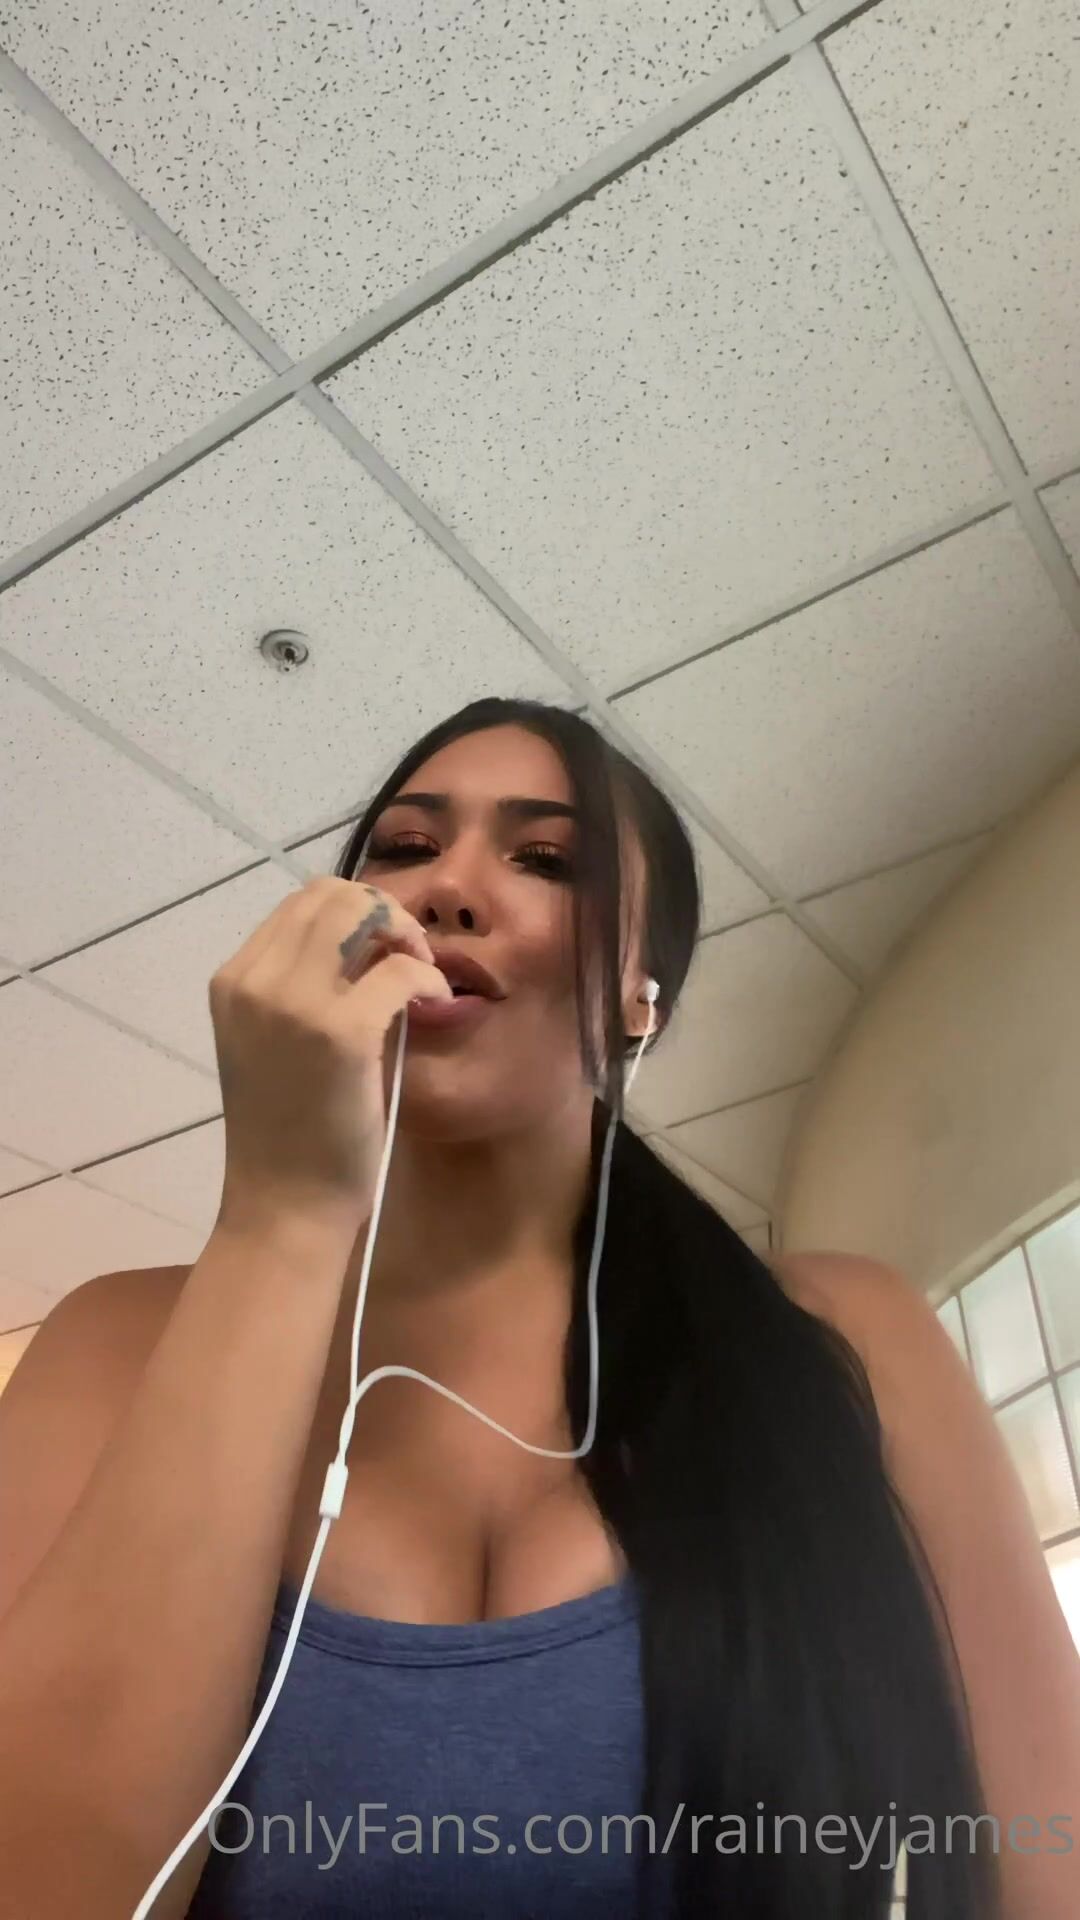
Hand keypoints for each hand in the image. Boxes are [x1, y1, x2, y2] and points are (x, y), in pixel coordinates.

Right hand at [208, 876, 452, 1235]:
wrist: (284, 1205)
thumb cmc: (288, 1133)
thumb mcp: (279, 1042)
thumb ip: (308, 987)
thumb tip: (371, 939)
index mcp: (233, 981)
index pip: (302, 902)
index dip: (355, 911)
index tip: (384, 950)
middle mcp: (254, 981)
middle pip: (332, 894)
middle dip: (383, 912)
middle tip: (410, 956)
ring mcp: (293, 1003)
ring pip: (363, 914)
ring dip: (405, 935)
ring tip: (420, 976)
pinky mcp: (341, 1032)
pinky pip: (401, 970)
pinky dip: (427, 978)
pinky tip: (433, 1004)